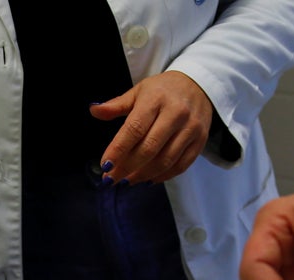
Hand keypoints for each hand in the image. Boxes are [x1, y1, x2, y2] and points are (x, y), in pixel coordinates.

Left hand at [92, 71, 212, 183]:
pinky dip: (162, 176)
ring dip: (142, 175)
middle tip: (111, 179)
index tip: (105, 165)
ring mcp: (191, 128)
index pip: (134, 129)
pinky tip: (147, 179)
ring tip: (126, 181)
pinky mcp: (200, 140)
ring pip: (165, 160)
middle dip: (127, 167)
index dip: (118, 150)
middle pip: (149, 148)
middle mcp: (176, 113)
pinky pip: (180, 165)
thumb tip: (94, 110)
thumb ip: (116, 105)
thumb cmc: (163, 90)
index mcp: (156, 99)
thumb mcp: (139, 91)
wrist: (199, 85)